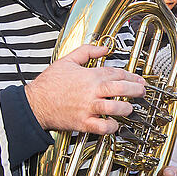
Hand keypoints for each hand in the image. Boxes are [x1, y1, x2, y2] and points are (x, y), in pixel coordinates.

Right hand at [25, 44, 145, 134]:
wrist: (34, 103)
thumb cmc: (48, 84)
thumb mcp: (67, 60)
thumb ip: (87, 51)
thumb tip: (104, 48)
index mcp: (90, 75)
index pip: (117, 73)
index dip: (131, 75)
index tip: (138, 79)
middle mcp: (92, 91)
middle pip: (121, 88)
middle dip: (136, 89)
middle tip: (142, 91)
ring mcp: (88, 107)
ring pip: (115, 107)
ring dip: (127, 107)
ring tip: (130, 108)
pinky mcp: (83, 122)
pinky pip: (102, 126)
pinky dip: (111, 126)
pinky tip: (114, 124)